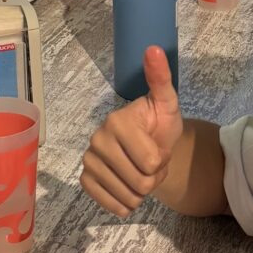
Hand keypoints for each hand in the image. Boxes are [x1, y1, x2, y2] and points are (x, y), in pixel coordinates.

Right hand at [80, 46, 182, 216]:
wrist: (148, 143)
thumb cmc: (158, 123)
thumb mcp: (166, 102)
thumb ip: (161, 78)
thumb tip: (154, 48)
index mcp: (117, 122)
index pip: (152, 163)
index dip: (162, 160)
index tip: (158, 145)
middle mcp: (97, 139)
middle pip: (141, 183)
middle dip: (154, 177)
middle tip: (151, 161)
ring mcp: (89, 160)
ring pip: (129, 197)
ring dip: (142, 190)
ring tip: (141, 170)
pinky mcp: (85, 179)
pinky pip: (110, 204)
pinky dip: (125, 203)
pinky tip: (128, 187)